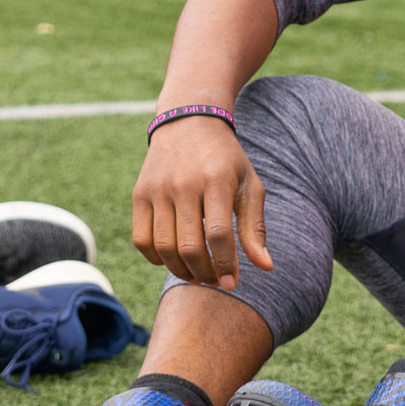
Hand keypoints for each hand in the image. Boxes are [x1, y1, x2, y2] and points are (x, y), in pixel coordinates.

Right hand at [131, 116, 271, 289]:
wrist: (188, 122)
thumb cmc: (226, 160)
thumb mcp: (248, 184)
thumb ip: (255, 226)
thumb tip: (265, 267)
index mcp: (216, 179)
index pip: (219, 234)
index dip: (225, 265)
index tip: (231, 283)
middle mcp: (184, 183)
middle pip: (189, 246)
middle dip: (204, 274)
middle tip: (214, 281)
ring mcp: (158, 188)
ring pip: (164, 247)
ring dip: (181, 271)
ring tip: (196, 276)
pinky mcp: (139, 194)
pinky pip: (141, 239)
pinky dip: (155, 259)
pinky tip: (173, 259)